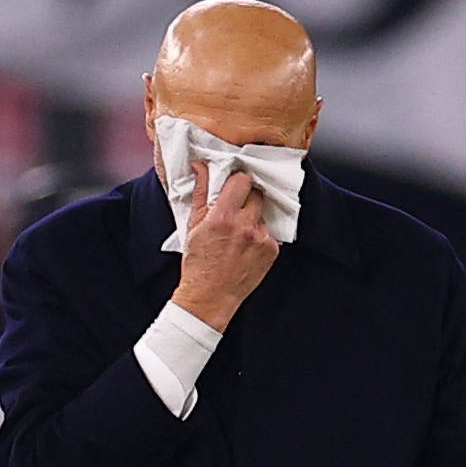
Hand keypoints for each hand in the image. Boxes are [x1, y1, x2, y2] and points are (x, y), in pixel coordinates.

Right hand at [171, 163, 278, 331]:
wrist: (209, 298)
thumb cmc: (198, 264)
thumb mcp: (193, 226)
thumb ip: (201, 193)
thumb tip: (201, 167)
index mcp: (223, 217)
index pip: (242, 181)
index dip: (237, 181)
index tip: (233, 186)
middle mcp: (246, 226)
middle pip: (256, 194)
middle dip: (246, 197)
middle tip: (236, 207)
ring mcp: (262, 239)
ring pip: (263, 213)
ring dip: (253, 217)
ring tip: (238, 233)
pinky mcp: (272, 251)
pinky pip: (269, 232)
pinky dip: (259, 235)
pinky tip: (245, 247)